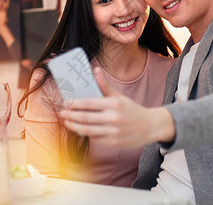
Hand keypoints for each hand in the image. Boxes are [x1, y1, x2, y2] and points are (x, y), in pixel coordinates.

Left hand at [61, 67, 175, 147]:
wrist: (151, 126)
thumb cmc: (133, 110)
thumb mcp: (120, 96)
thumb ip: (105, 86)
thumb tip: (95, 71)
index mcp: (114, 104)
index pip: (89, 103)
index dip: (75, 104)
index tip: (66, 103)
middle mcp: (114, 118)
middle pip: (85, 118)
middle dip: (70, 116)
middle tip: (62, 114)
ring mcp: (114, 131)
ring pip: (88, 130)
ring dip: (75, 127)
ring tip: (67, 123)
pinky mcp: (114, 142)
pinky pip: (96, 139)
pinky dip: (87, 134)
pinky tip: (81, 130)